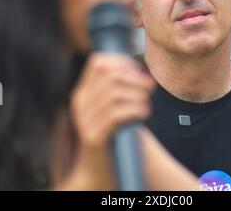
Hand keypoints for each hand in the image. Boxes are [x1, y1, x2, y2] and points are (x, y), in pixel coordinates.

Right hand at [56, 54, 154, 189]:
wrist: (99, 170)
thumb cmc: (112, 134)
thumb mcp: (111, 107)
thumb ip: (120, 89)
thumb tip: (144, 74)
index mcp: (83, 91)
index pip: (98, 63)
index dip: (121, 62)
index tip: (138, 70)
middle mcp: (80, 103)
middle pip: (109, 76)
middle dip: (134, 78)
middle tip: (150, 87)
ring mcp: (84, 120)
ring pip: (113, 94)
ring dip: (137, 95)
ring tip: (147, 102)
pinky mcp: (93, 137)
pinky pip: (115, 115)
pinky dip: (134, 110)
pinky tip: (144, 113)